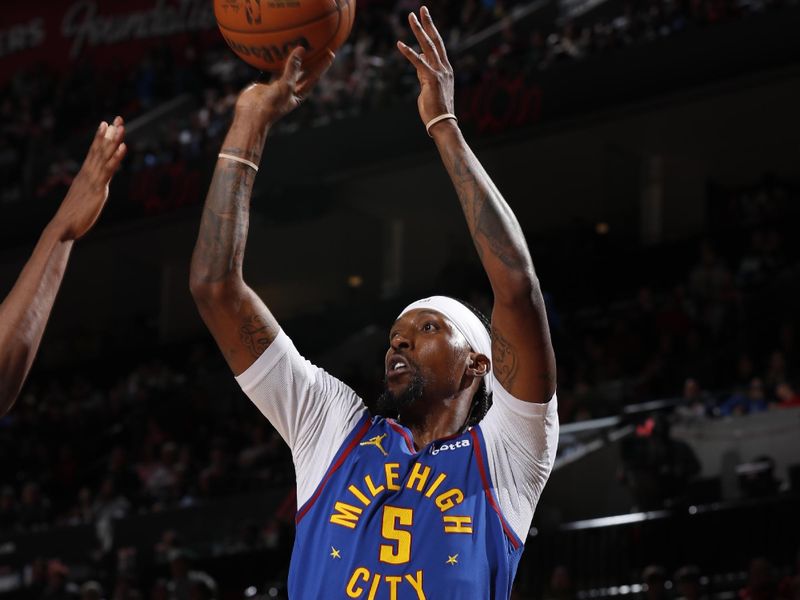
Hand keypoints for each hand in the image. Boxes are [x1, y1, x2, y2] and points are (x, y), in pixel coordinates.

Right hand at [52, 116, 126, 240]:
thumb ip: (86, 195)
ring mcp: (93, 179)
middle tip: (118, 117)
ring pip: (105, 155)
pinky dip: (117, 157)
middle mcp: (88, 173)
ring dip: (114, 139)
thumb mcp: (81, 202)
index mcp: (85, 175)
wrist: (62, 228)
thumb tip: (89, 193)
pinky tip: (124, 146)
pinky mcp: (98, 188)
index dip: (100, 138)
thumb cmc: (70, 219)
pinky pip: (109, 169)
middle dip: (110, 133)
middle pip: (100, 148)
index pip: (94, 152)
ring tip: (121, 125)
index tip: (106, 124)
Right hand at [234, 47, 334, 128]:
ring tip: (296, 42)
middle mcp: (290, 89)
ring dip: (290, 57)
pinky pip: (271, 68)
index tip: (331, 53)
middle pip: (303, 71)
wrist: (251, 115)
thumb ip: (292, 68)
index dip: (322, 65)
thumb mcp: (286, 86)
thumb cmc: (272, 105)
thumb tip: (301, 49)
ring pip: (286, 68)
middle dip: (310, 58)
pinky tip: (274, 48)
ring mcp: (278, 85)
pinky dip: (272, 60)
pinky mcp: (266, 82)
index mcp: (300, 93)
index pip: (314, 76)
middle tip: (316, 43)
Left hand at [396, 6, 454, 128]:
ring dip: (418, 30)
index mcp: (445, 69)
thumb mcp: (429, 88)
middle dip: (428, 23)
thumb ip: (424, 74)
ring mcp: (439, 72)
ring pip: (427, 46)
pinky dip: (408, 52)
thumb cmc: (435, 109)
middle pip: (435, 40)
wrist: (442, 122)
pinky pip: (418, 62)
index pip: (438, 45)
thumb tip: (419, 63)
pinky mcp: (431, 79)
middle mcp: (444, 67)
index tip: (426, 19)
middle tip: (422, 9)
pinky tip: (399, 44)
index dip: (432, 31)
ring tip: (411, 17)